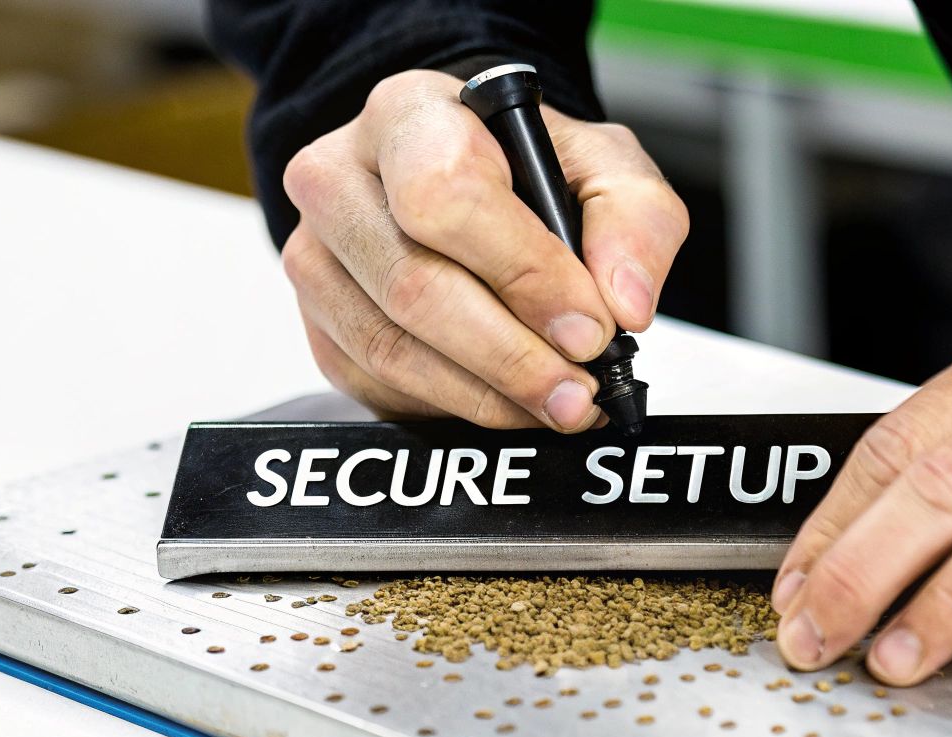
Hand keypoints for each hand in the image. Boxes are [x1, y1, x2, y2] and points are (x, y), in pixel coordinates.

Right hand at [279, 70, 687, 430]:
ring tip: (557, 405)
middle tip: (578, 389)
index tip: (589, 326)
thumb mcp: (605, 168)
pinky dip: (456, 407)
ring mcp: (316, 256)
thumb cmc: (526, 168)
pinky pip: (380, 384)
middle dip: (511, 355)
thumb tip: (626, 304)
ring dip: (487, 394)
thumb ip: (636, 221)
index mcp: (408, 115)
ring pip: (392, 347)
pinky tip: (511, 403)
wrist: (467, 180)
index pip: (446, 196)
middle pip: (413, 285)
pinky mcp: (319, 324)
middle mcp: (337, 179)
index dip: (524, 272)